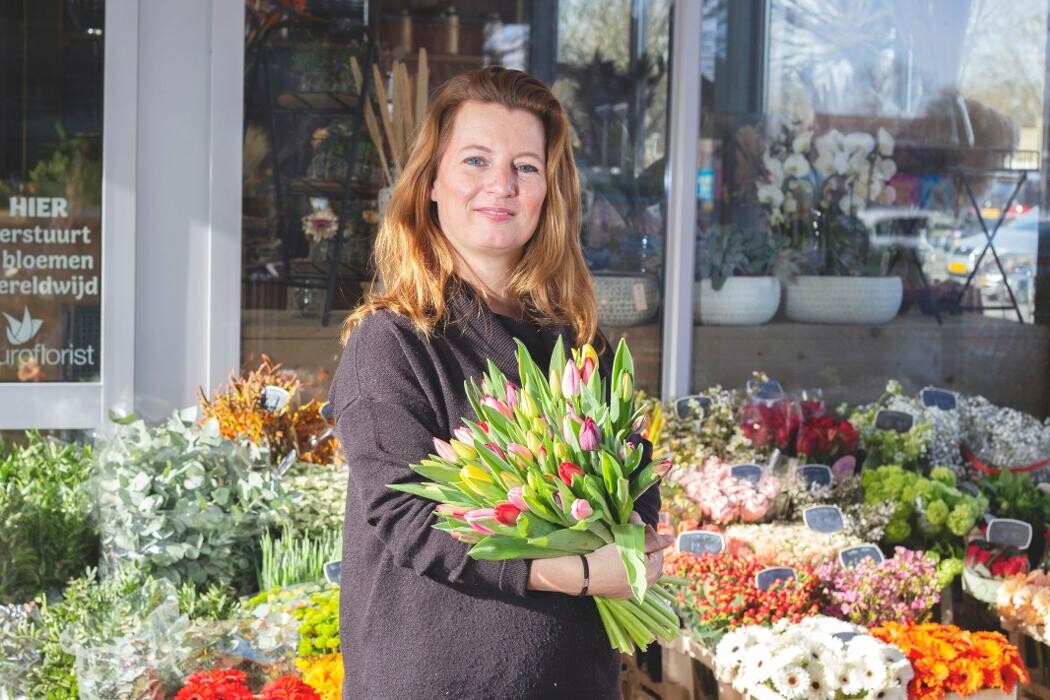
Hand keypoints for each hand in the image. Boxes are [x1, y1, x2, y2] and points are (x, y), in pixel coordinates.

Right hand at [526, 512, 672, 598]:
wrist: (586, 574)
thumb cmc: (609, 557)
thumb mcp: (632, 544)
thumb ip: (652, 539)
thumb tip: (671, 539)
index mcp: (653, 571)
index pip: (657, 548)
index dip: (647, 534)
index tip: (635, 524)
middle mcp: (647, 585)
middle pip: (651, 560)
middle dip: (644, 545)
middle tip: (631, 534)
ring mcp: (635, 591)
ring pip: (642, 569)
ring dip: (638, 557)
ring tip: (627, 546)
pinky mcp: (623, 594)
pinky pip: (633, 578)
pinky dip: (630, 568)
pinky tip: (621, 561)